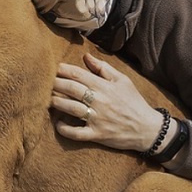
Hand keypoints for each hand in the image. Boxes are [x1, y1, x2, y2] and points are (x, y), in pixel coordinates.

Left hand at [52, 52, 174, 152]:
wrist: (147, 128)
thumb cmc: (134, 102)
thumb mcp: (123, 80)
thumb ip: (103, 68)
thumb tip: (86, 56)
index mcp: (104, 87)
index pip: (79, 75)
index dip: (63, 70)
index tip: (54, 68)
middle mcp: (99, 101)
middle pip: (71, 89)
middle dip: (56, 84)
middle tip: (44, 82)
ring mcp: (97, 119)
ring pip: (71, 109)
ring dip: (57, 103)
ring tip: (48, 99)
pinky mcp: (97, 135)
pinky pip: (76, 133)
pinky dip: (65, 129)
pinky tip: (57, 123)